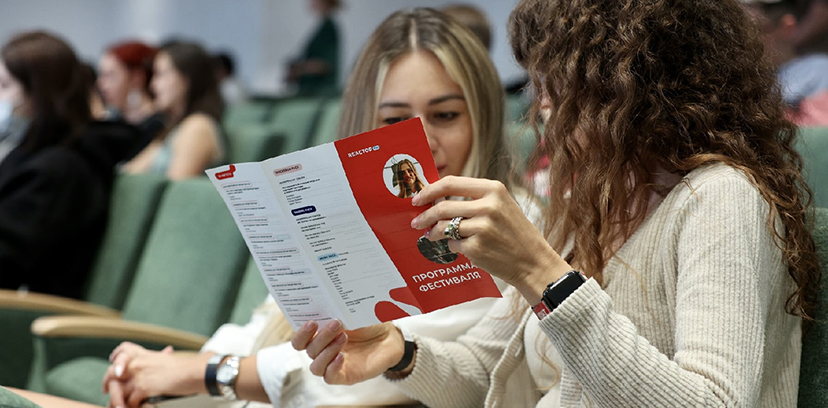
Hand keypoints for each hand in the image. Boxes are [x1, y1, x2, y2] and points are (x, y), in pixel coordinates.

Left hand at [103, 342, 206, 407]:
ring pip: (120, 391)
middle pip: (113, 372)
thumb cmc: (185, 367)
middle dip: (107, 382)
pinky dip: (131, 406)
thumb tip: (158, 362)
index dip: (116, 357)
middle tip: (105, 390)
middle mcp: (138, 363)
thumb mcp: (166, 360)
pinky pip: (130, 401)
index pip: (123, 349)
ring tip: (119, 405)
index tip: (113, 363)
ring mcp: (139, 375)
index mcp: (144, 354)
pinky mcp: (143, 388)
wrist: (192, 372)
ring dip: (118, 400)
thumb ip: (156, 361)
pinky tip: (136, 407)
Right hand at [291, 320, 405, 384]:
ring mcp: (333, 364)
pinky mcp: (345, 376)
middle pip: (309, 350)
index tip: (312, 322)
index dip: (301, 333)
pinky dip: (332, 367)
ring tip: (344, 337)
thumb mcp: (351, 314)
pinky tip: (342, 356)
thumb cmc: (369, 323)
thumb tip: (325, 303)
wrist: (390, 336)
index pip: (300, 341)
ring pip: (316, 366)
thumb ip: (336, 312)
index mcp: (320, 336)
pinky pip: (329, 377)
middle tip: (336, 323)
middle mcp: (323, 351)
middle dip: (321, 336)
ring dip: (327, 351)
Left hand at [411, 176, 570, 303]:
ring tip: (432, 236)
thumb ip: (474, 199)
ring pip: (444, 227)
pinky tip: (463, 248)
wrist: (533, 261)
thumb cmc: (515, 233)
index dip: (430, 190)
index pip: (451, 183)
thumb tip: (437, 198)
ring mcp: (482, 227)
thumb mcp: (501, 205)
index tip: (418, 198)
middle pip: (443, 207)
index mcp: (493, 189)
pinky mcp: (477, 248)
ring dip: (434, 233)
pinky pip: (453, 245)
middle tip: (417, 222)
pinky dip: (453, 247)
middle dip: (425, 216)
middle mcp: (488, 206)